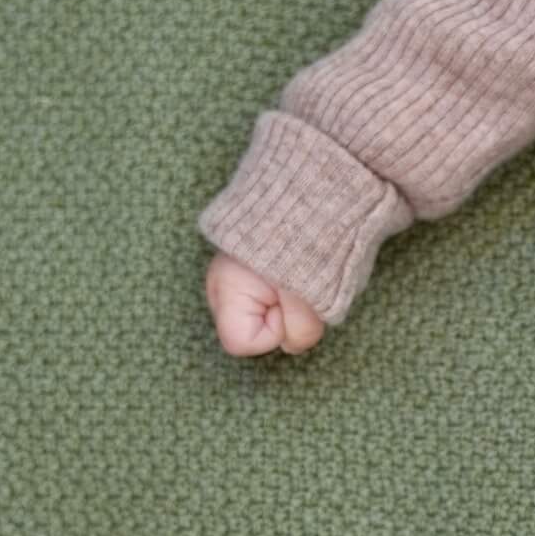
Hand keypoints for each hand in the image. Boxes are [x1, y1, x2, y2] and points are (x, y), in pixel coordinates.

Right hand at [206, 251, 326, 355]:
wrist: (312, 189)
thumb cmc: (309, 241)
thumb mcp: (312, 292)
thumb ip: (301, 330)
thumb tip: (293, 346)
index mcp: (227, 289)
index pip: (243, 343)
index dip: (276, 332)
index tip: (292, 301)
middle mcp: (222, 287)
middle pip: (255, 332)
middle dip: (285, 318)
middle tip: (299, 285)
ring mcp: (233, 277)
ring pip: (268, 316)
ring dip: (292, 303)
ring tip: (301, 273)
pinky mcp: (251, 271)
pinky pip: (273, 299)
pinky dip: (291, 290)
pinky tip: (300, 269)